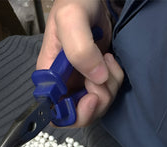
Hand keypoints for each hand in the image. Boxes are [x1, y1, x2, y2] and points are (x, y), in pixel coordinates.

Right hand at [37, 0, 123, 126]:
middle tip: (103, 78)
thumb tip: (97, 80)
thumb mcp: (71, 19)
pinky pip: (109, 93)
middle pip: (80, 115)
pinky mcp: (98, 79)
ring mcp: (82, 84)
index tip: (90, 97)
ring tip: (107, 60)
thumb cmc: (76, 3)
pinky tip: (111, 61)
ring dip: (109, 88)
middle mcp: (65, 85)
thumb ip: (79, 50)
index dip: (73, 114)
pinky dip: (115, 81)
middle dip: (97, 101)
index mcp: (51, 77)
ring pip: (98, 106)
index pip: (55, 112)